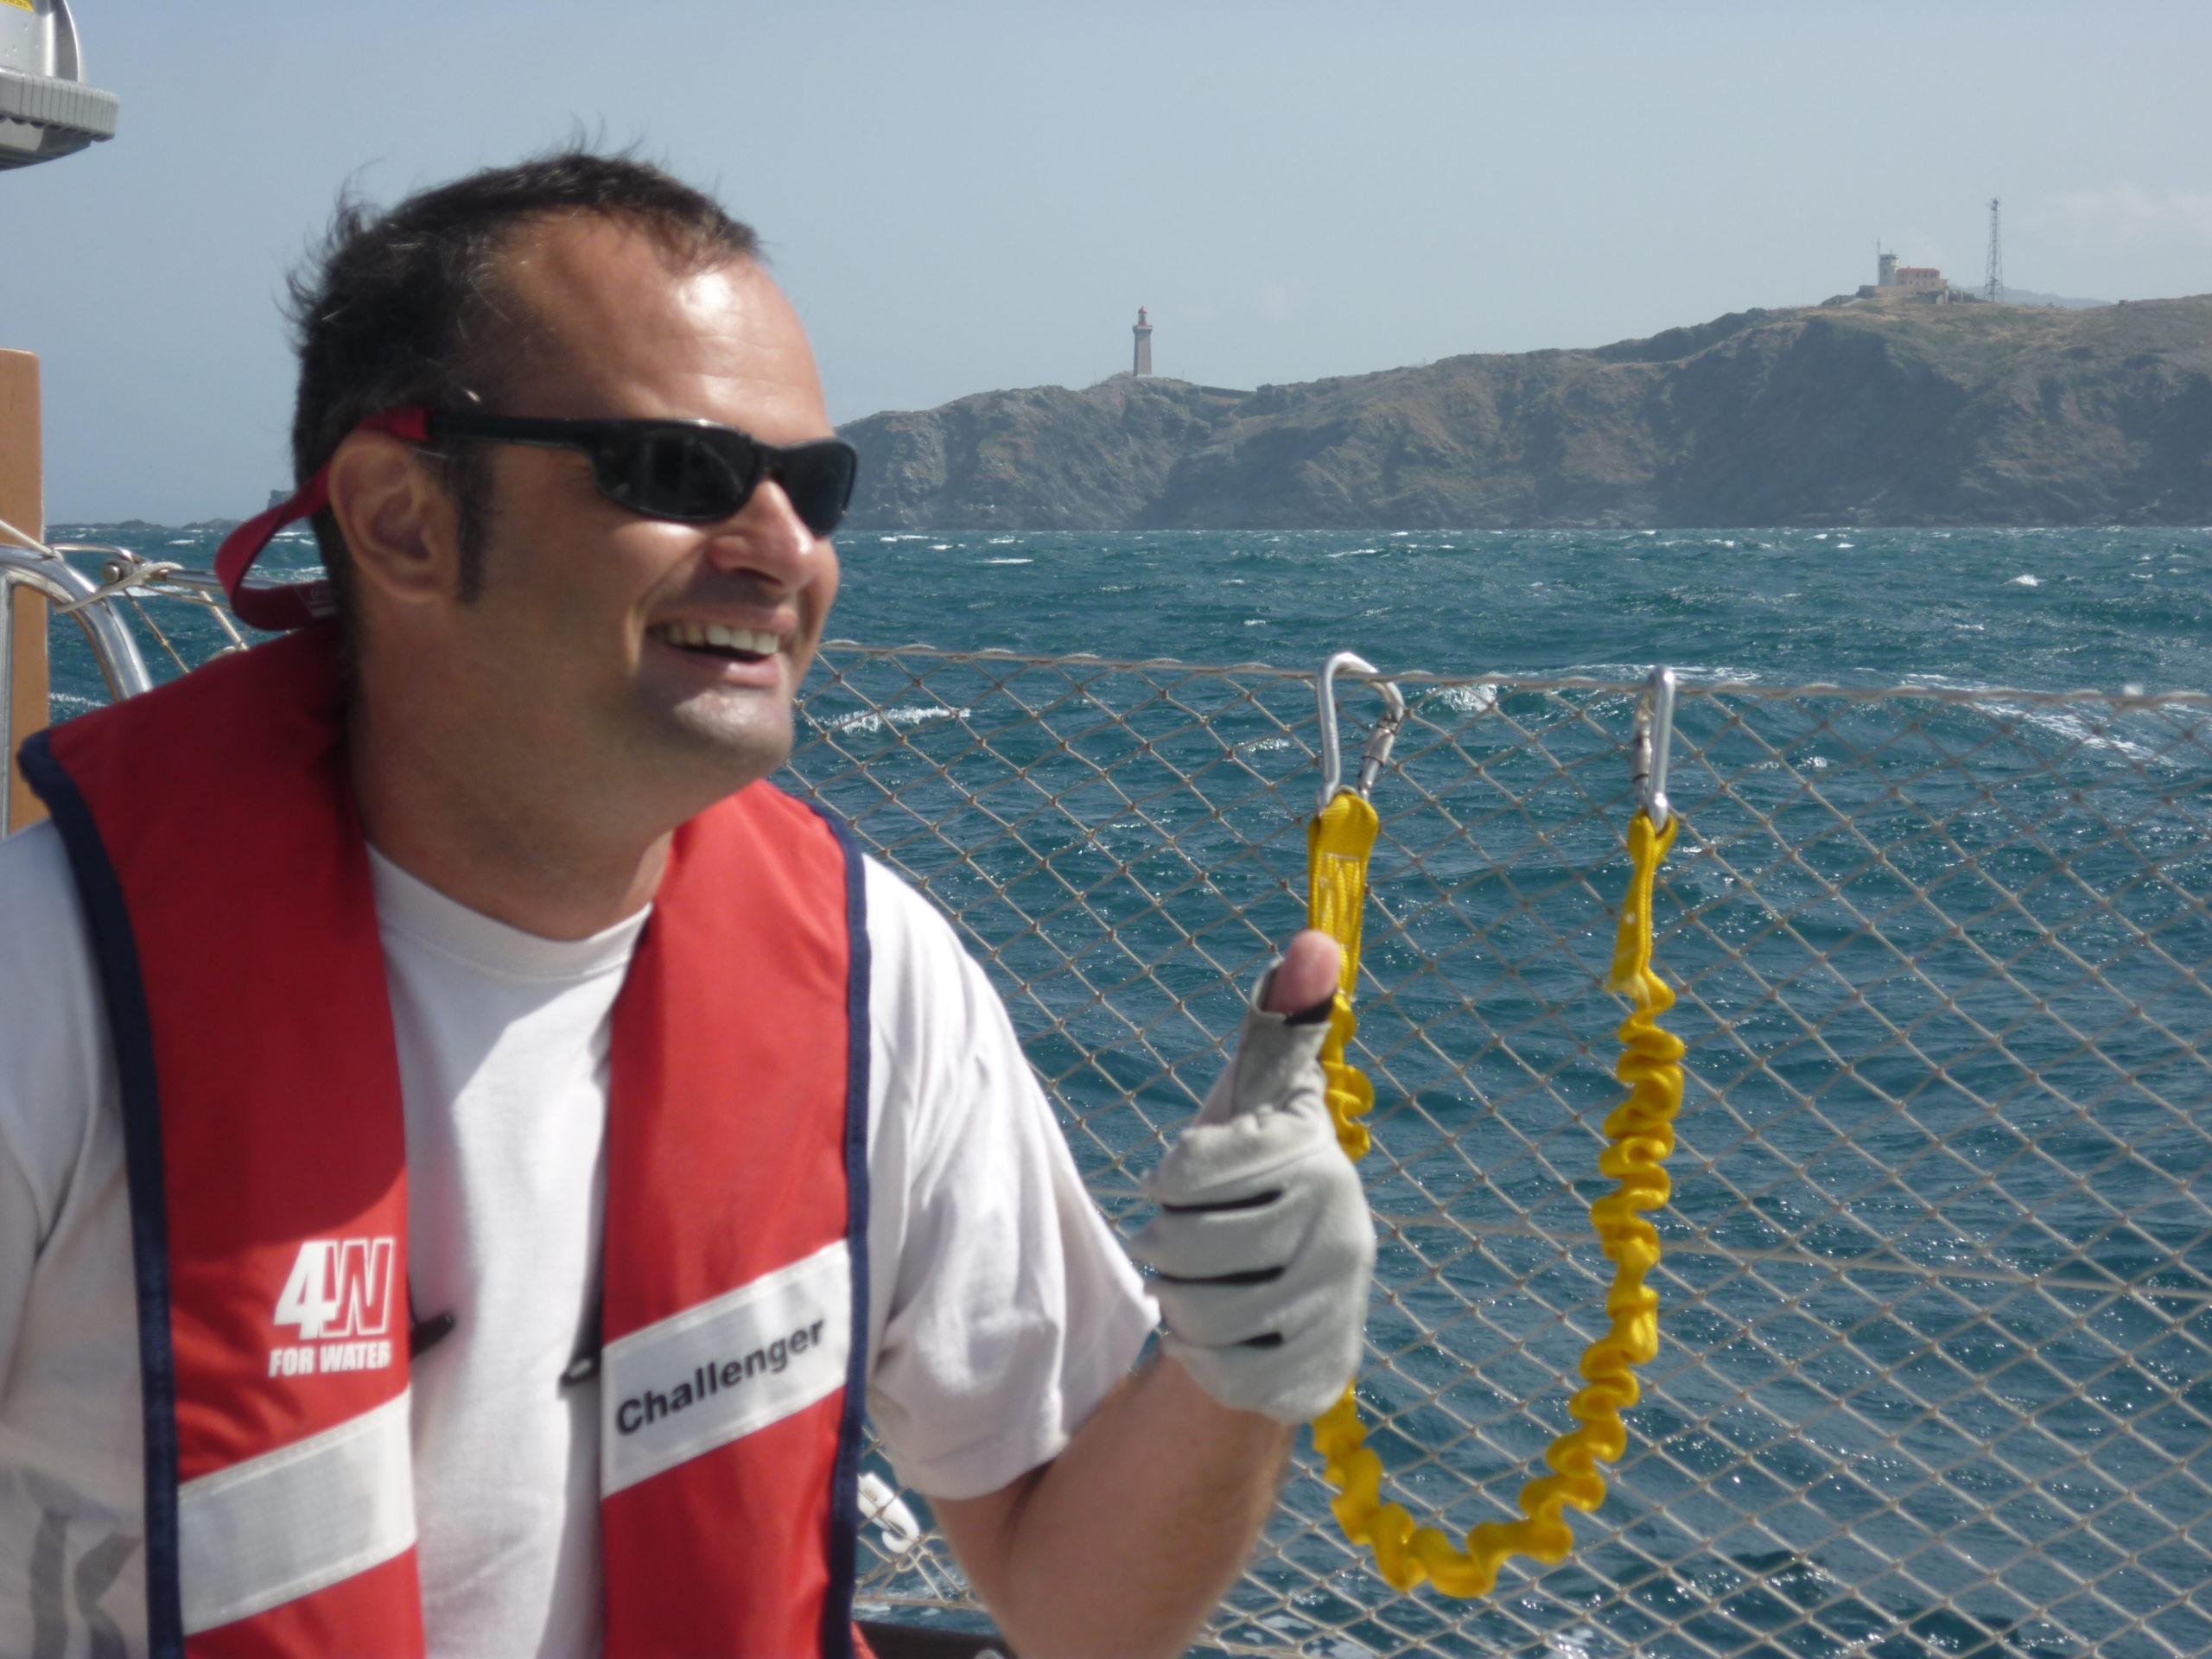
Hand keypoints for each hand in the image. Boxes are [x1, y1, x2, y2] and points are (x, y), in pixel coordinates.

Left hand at [1131, 931, 1376, 1423]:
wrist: (1293, 1303)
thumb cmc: (1255, 1181)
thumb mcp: (1255, 1103)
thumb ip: (1278, 1026)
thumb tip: (1313, 939)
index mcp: (1314, 1156)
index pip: (1188, 1172)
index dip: (1169, 1180)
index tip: (1184, 1181)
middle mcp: (1339, 1232)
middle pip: (1182, 1245)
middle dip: (1167, 1245)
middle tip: (1192, 1243)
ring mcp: (1331, 1309)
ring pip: (1192, 1310)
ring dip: (1179, 1301)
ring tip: (1206, 1286)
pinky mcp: (1316, 1375)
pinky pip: (1214, 1371)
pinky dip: (1200, 1356)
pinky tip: (1223, 1335)